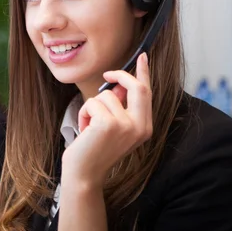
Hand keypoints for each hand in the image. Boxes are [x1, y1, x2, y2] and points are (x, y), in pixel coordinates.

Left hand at [62, 53, 152, 188]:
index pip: (147, 93)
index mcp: (145, 127)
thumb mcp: (114, 126)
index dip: (144, 72)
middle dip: (119, 76)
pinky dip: (83, 113)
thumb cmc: (96, 149)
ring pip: (106, 96)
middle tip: (106, 75)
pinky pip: (92, 103)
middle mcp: (140, 126)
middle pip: (136, 87)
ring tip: (89, 126)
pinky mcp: (108, 124)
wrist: (84, 174)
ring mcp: (126, 125)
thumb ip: (121, 106)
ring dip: (91, 107)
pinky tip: (84, 130)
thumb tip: (120, 84)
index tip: (143, 56)